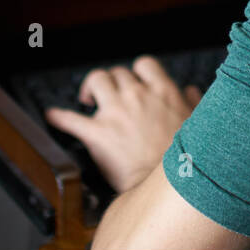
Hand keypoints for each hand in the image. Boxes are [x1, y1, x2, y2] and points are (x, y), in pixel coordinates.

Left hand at [45, 56, 202, 192]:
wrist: (170, 185)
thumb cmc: (186, 157)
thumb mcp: (197, 123)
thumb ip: (193, 103)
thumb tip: (191, 91)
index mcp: (163, 92)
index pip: (144, 65)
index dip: (135, 71)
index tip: (132, 80)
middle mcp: (137, 96)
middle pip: (117, 74)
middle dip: (111, 83)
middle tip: (108, 96)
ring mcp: (116, 112)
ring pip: (96, 81)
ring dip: (90, 88)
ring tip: (87, 99)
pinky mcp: (98, 133)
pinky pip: (71, 119)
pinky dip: (59, 117)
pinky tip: (52, 116)